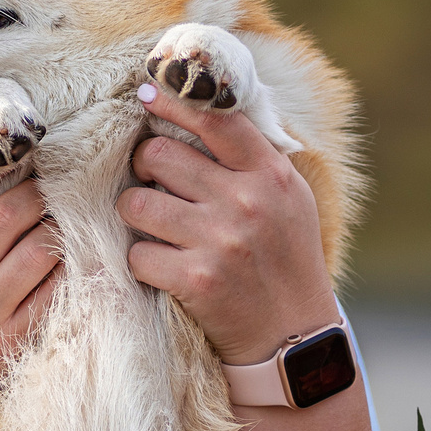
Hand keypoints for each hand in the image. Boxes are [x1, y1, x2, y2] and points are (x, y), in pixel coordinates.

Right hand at [0, 173, 62, 418]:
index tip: (10, 155)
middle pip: (4, 217)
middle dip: (35, 195)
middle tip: (51, 187)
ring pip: (37, 251)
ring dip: (57, 228)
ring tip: (64, 220)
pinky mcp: (13, 341)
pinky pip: (54, 292)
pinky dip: (69, 269)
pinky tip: (72, 258)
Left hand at [117, 83, 338, 367]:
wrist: (293, 337)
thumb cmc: (285, 259)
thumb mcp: (288, 199)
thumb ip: (251, 158)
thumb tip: (198, 111)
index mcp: (270, 175)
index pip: (215, 120)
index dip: (173, 100)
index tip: (147, 93)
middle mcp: (246, 202)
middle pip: (159, 155)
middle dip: (146, 167)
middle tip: (155, 183)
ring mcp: (220, 241)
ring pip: (137, 202)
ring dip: (136, 213)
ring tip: (155, 225)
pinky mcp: (196, 280)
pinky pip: (137, 252)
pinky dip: (142, 260)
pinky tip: (164, 266)